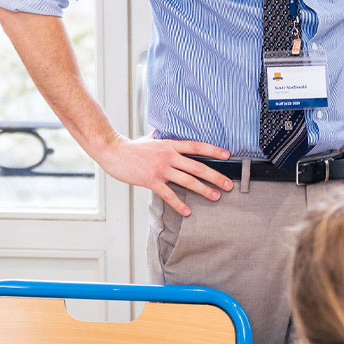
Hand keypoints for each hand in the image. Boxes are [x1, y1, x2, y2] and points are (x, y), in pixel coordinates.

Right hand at [93, 135, 232, 216]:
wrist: (114, 153)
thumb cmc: (132, 147)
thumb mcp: (150, 138)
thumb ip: (161, 136)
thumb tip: (163, 131)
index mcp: (170, 144)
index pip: (196, 146)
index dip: (213, 150)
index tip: (227, 156)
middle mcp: (168, 156)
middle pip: (197, 166)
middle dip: (215, 176)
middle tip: (228, 184)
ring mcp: (160, 169)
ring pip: (187, 181)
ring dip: (203, 190)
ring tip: (216, 196)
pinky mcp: (151, 181)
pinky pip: (169, 195)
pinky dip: (179, 204)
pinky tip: (188, 212)